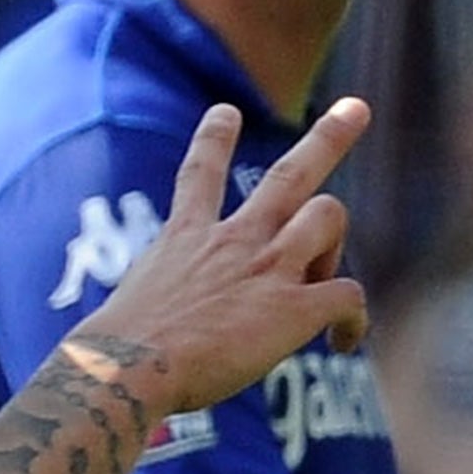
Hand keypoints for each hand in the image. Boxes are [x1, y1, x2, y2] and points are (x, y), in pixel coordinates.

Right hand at [68, 98, 370, 415]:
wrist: (131, 365)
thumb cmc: (116, 353)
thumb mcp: (133, 303)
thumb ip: (159, 300)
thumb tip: (155, 329)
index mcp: (185, 238)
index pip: (200, 174)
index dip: (213, 138)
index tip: (226, 111)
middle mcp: (233, 240)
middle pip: (289, 173)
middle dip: (328, 137)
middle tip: (356, 108)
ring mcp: (267, 267)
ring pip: (329, 214)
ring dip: (336, 240)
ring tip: (324, 275)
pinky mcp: (294, 307)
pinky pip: (349, 296)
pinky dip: (353, 320)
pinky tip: (343, 342)